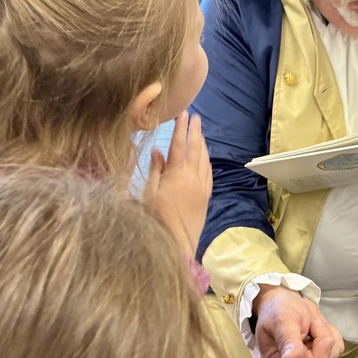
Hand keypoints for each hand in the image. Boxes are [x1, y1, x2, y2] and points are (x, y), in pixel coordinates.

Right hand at [143, 112, 211, 256]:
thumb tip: (158, 151)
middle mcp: (193, 178)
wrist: (175, 244)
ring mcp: (202, 188)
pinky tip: (206, 158)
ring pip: (204, 160)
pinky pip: (209, 174)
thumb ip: (155, 170)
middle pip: (195, 149)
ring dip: (202, 145)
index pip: (178, 145)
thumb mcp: (148, 193)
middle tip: (195, 117)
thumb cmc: (155, 219)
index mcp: (177, 174)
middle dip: (195, 131)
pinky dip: (207, 162)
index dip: (180, 128)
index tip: (183, 113)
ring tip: (200, 133)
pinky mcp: (206, 198)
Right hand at [253, 285, 344, 357]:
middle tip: (313, 322)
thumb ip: (287, 340)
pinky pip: (337, 349)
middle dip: (323, 340)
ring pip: (332, 356)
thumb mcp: (281, 320)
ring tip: (311, 323)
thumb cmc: (278, 310)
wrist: (284, 302)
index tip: (315, 325)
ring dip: (327, 334)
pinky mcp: (322, 357)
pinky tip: (317, 327)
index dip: (317, 354)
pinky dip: (332, 334)